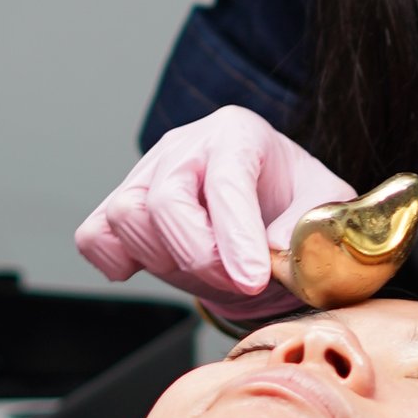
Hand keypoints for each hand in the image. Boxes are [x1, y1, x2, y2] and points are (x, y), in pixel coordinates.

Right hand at [75, 108, 352, 314]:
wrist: (270, 209)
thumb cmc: (295, 205)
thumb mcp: (323, 209)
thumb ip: (307, 228)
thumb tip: (275, 253)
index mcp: (238, 134)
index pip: (225, 181)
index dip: (236, 235)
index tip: (252, 278)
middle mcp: (185, 145)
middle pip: (164, 201)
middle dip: (200, 256)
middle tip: (239, 283)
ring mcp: (146, 172)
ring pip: (125, 217)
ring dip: (165, 261)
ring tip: (210, 271)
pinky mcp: (120, 203)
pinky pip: (94, 236)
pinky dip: (117, 260)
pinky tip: (158, 266)